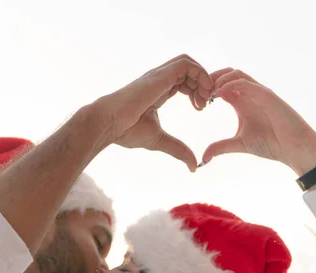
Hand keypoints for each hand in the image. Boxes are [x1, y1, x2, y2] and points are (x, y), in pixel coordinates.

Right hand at [95, 54, 213, 171]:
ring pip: (188, 63)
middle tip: (205, 105)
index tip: (201, 108)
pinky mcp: (160, 75)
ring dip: (202, 77)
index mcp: (158, 91)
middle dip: (202, 84)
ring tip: (205, 98)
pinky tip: (201, 93)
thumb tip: (193, 167)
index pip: (183, 81)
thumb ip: (178, 150)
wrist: (110, 123)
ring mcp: (159, 75)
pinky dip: (199, 74)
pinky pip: (185, 64)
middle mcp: (159, 80)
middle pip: (188, 70)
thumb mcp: (160, 140)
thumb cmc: (126, 130)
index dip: (197, 91)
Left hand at [201, 69, 315, 174]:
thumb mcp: (238, 145)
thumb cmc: (271, 144)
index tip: (195, 101)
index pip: (221, 85)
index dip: (206, 89)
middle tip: (196, 91)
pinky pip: (246, 82)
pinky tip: (218, 94)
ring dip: (219, 78)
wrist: (294, 148)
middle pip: (227, 74)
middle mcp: (249, 94)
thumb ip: (220, 148)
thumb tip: (202, 160)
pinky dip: (230, 84)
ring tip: (207, 91)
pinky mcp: (267, 95)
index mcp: (241, 102)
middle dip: (210, 79)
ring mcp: (259, 92)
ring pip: (236, 73)